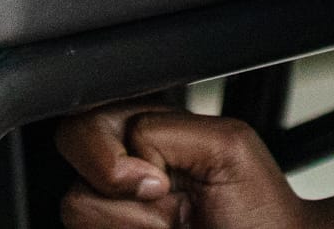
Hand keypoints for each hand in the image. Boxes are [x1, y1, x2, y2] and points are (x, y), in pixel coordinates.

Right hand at [58, 103, 333, 228]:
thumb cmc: (261, 211)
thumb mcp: (226, 147)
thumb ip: (170, 128)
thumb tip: (133, 138)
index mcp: (146, 137)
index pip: (86, 115)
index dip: (109, 139)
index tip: (152, 170)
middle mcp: (121, 178)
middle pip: (71, 157)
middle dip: (118, 177)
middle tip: (168, 203)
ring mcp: (119, 220)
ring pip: (76, 207)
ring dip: (130, 224)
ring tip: (179, 227)